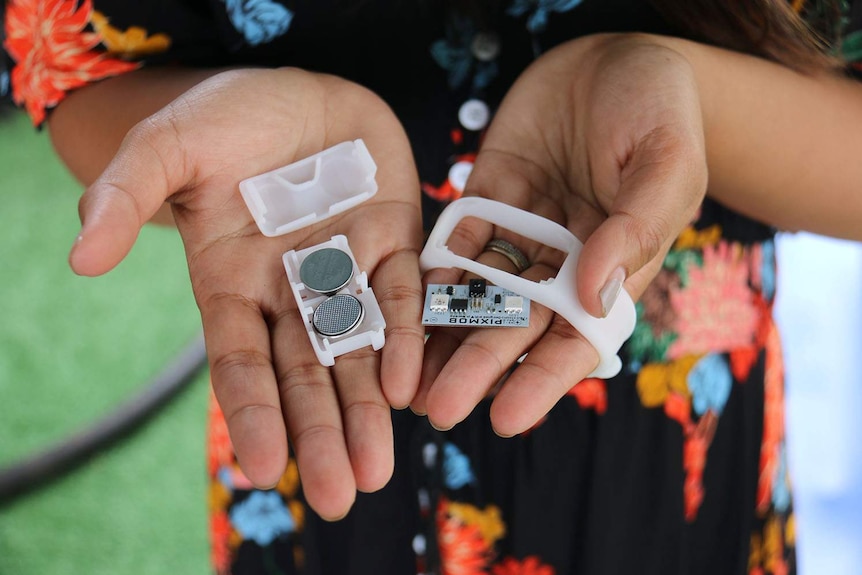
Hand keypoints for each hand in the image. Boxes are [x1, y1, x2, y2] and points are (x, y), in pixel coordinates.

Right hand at [69, 69, 424, 518]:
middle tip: (341, 495)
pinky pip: (401, 297)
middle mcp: (290, 289)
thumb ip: (126, 195)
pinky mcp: (393, 243)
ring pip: (359, 351)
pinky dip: (406, 338)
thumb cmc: (228, 114)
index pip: (240, 360)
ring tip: (377, 469)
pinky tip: (411, 385)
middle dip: (321, 432)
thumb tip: (80, 257)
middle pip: (306, 373)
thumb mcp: (168, 146)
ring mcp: (346, 269)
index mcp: (232, 280)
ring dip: (370, 409)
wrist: (302, 88)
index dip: (253, 413)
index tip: (266, 469)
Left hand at [414, 33, 707, 435]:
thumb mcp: (665, 161)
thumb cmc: (659, 105)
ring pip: (477, 291)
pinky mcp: (488, 196)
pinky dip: (432, 270)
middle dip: (476, 368)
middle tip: (435, 409)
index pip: (576, 338)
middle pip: (515, 324)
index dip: (541, 380)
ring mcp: (521, 228)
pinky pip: (456, 237)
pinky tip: (400, 304)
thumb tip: (595, 295)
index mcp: (614, 266)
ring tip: (404, 376)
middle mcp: (563, 260)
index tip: (505, 418)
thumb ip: (634, 227)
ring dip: (443, 334)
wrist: (614, 52)